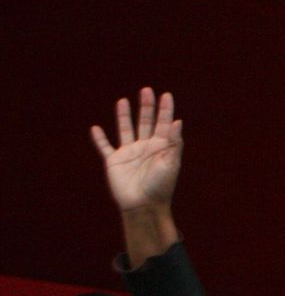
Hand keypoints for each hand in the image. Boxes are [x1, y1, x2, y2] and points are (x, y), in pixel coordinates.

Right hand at [90, 88, 183, 212]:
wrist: (144, 205)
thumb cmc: (161, 186)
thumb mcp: (170, 163)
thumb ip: (173, 143)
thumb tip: (178, 121)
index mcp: (161, 147)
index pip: (164, 123)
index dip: (165, 109)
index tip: (166, 95)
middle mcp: (145, 147)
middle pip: (145, 122)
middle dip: (146, 107)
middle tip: (147, 90)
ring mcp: (129, 153)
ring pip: (126, 129)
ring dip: (123, 116)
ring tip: (123, 100)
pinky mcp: (114, 162)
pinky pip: (105, 147)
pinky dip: (99, 139)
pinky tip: (95, 128)